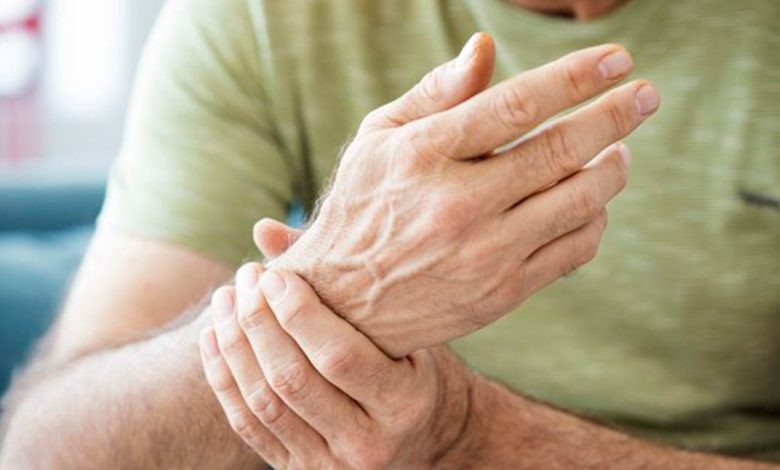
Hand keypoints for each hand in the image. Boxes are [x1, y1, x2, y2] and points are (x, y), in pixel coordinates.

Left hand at [200, 264, 471, 468]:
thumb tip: (265, 230)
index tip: (273, 274)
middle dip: (259, 323)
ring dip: (235, 346)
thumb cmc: (412, 368)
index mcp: (403, 404)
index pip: (338, 357)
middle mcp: (368, 444)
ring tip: (225, 301)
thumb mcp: (403, 330)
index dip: (298, 313)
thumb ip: (342, 281)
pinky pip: (249, 427)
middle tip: (245, 279)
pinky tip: (214, 338)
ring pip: (264, 404)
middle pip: (293, 380)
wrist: (424, 436)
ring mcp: (330, 465)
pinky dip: (224, 380)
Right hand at [271, 33, 659, 356]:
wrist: (345, 307)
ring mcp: (484, 254)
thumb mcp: (379, 141)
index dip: (574, 78)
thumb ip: (434, 94)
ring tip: (620, 152)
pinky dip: (595, 220)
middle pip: (559, 151)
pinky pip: (573, 250)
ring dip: (613, 169)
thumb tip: (485, 48)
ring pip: (579, 202)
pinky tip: (591, 203)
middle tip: (647, 95)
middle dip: (616, 116)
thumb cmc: (362, 208)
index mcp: (423, 156)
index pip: (515, 105)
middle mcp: (457, 205)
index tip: (618, 61)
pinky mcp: (503, 293)